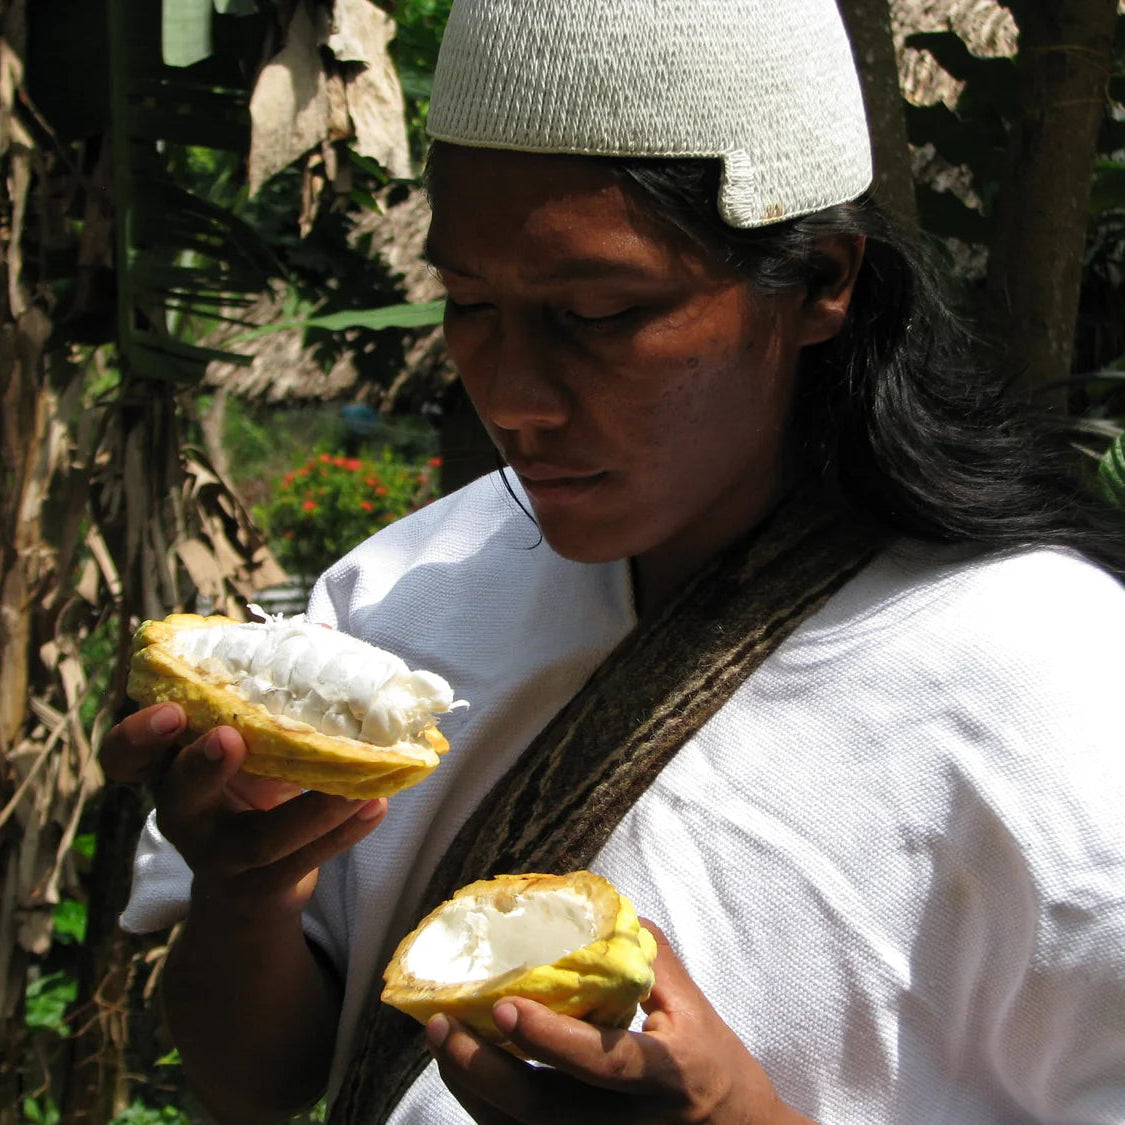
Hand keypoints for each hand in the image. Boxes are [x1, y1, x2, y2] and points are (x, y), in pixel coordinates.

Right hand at [100, 703, 385, 918]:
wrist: (255, 882)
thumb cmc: (252, 784)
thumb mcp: (254, 739)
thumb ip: (276, 690)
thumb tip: (323, 629)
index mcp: (171, 768)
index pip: (128, 755)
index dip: (139, 735)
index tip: (171, 710)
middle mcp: (185, 813)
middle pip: (178, 795)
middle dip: (201, 766)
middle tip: (230, 737)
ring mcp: (220, 856)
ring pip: (258, 841)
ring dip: (310, 811)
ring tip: (357, 788)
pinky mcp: (261, 885)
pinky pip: (302, 864)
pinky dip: (343, 834)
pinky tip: (375, 806)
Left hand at [425, 924, 816, 1124]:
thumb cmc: (716, 1068)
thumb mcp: (696, 1010)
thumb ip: (650, 960)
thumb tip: (602, 910)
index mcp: (666, 1075)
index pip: (604, 1063)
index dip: (552, 1040)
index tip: (506, 1005)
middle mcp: (631, 1124)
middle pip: (544, 1112)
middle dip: (484, 1071)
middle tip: (441, 1025)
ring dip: (473, 1089)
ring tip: (441, 1039)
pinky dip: (488, 1108)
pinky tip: (464, 1070)